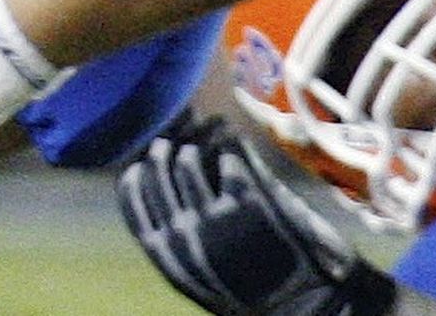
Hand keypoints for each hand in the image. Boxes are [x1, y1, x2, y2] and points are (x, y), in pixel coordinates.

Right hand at [117, 112, 380, 315]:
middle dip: (165, 146)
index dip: (138, 167)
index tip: (146, 158)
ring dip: (199, 140)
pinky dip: (233, 144)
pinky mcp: (247, 199)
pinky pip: (228, 151)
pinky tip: (239, 148)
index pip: (132, 193)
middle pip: (156, 167)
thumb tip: (150, 175)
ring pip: (189, 155)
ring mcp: (215, 217)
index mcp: (167, 256)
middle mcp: (184, 236)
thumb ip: (173, 235)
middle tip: (178, 141)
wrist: (303, 305)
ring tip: (210, 136)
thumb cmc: (251, 286)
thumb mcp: (200, 272)